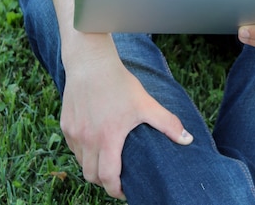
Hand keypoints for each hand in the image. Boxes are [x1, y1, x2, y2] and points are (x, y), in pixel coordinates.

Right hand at [59, 40, 192, 199]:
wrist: (90, 63)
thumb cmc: (119, 83)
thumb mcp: (145, 103)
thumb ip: (167, 123)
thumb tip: (188, 140)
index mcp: (107, 138)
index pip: (108, 178)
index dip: (116, 190)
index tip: (125, 192)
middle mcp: (87, 139)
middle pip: (91, 175)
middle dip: (104, 182)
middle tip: (117, 177)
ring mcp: (74, 133)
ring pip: (81, 162)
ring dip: (93, 167)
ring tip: (107, 161)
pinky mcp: (66, 124)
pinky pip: (73, 147)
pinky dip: (83, 152)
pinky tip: (95, 143)